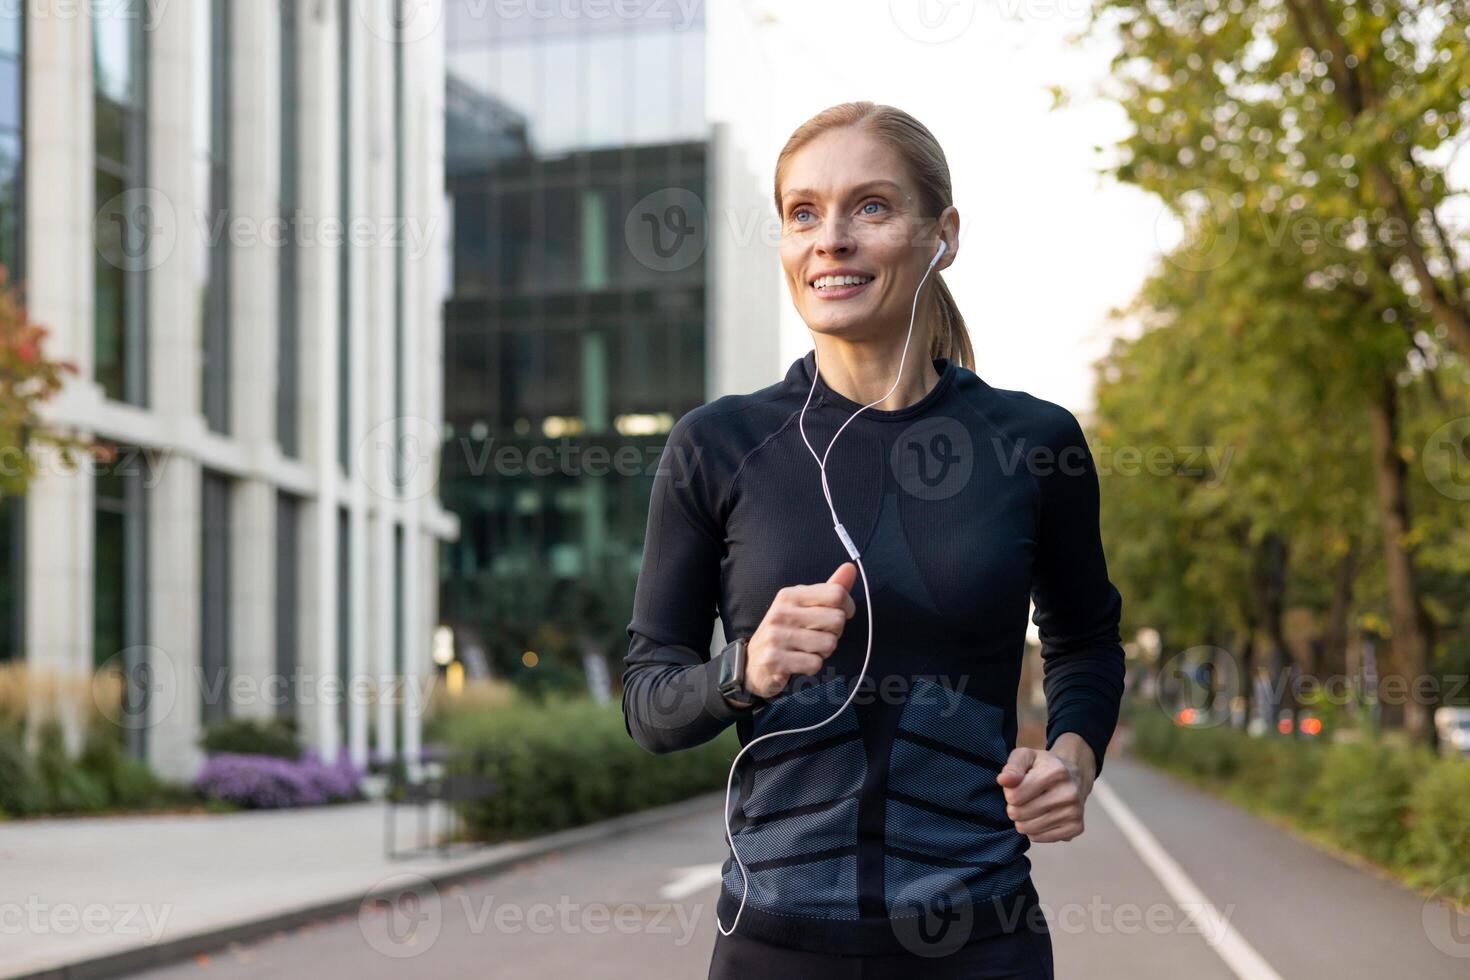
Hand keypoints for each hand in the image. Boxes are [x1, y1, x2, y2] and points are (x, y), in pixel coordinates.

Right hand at [744, 563, 857, 699]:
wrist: (753, 663)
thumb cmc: (786, 632)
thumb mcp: (804, 606)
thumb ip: (830, 589)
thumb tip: (850, 567)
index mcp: (789, 595)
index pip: (836, 594)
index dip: (847, 607)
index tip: (839, 614)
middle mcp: (781, 613)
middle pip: (837, 620)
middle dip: (834, 633)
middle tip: (817, 636)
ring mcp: (776, 636)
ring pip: (829, 644)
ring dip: (824, 652)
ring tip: (807, 649)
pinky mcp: (775, 660)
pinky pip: (815, 663)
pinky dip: (812, 666)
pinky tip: (799, 662)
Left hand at [995, 739, 1094, 842]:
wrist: (1073, 776)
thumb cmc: (1043, 767)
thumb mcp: (1025, 757)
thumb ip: (1013, 767)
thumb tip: (1003, 780)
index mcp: (1056, 772)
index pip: (1014, 796)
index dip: (1009, 793)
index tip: (1016, 787)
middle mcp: (1069, 794)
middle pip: (1019, 814)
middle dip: (1014, 807)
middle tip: (1023, 799)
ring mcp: (1075, 812)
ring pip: (1028, 829)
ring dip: (1023, 820)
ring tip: (1031, 807)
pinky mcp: (1076, 828)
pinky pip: (1039, 838)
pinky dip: (1034, 830)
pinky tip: (1041, 817)